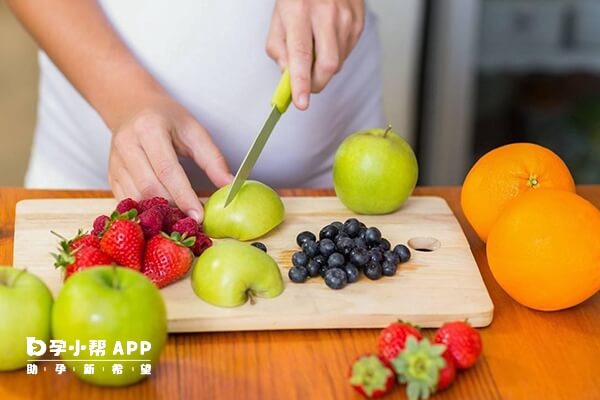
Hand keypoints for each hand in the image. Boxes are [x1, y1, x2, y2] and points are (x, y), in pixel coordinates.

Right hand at [109, 95, 232, 220]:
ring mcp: (115, 162)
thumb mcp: (194, 130)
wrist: (131, 107)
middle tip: (192, 219)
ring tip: (180, 217)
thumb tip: (230, 186)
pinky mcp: (111, 175)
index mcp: (149, 129)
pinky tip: (162, 213)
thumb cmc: (166, 118)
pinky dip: (145, 211)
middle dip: (173, 207)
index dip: (183, 195)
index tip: (199, 216)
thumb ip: (213, 159)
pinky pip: (126, 200)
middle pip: (149, 187)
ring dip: (159, 212)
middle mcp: (127, 145)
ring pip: (136, 197)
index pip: (167, 169)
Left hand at [266, 0, 364, 109]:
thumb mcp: (279, 17)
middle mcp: (326, 14)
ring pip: (338, 63)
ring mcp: (346, 19)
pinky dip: (334, 56)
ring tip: (315, 48)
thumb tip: (288, 76)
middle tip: (306, 85)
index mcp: (300, 12)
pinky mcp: (358, 23)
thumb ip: (278, 49)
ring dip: (324, 68)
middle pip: (327, 66)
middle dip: (316, 84)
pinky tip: (327, 41)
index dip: (301, 83)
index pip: (301, 55)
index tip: (301, 102)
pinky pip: (346, 54)